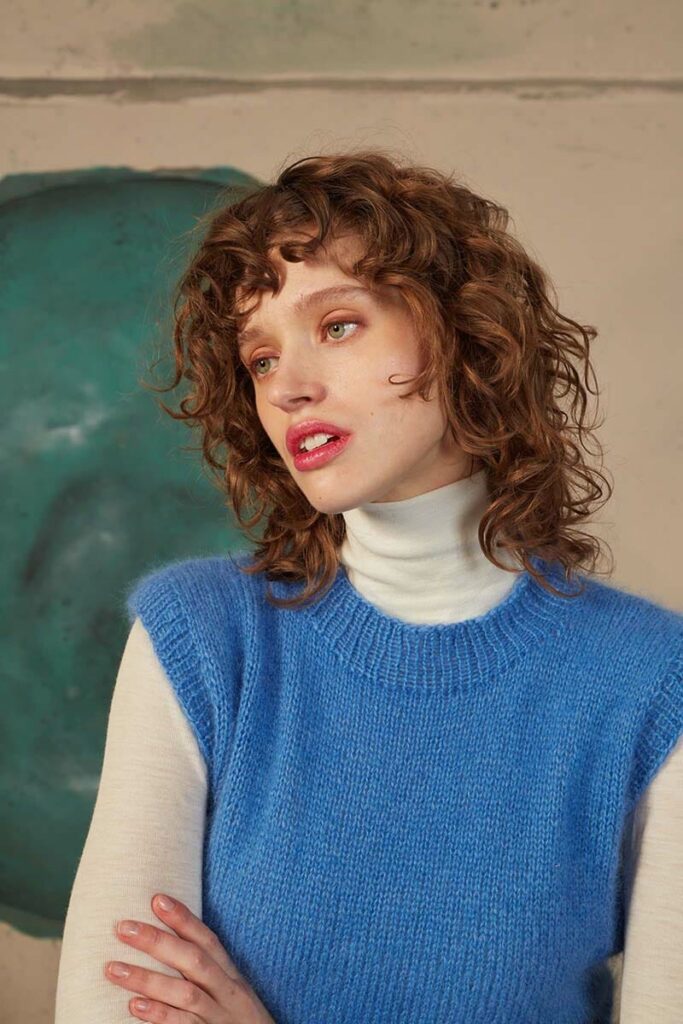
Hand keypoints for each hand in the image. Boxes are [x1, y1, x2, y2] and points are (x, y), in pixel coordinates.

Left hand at [104, 892, 275, 1022]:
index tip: (157, 899)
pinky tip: (134, 1006)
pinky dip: (159, 1015)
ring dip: (148, 979)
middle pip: (193, 960)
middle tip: (123, 928)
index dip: (183, 919)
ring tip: (114, 969)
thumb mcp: (229, 993)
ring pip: (184, 993)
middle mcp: (227, 992)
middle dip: (158, 941)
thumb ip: (205, 973)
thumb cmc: (238, 1021)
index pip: (207, 940)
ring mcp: (218, 1017)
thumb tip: (167, 946)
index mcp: (231, 976)